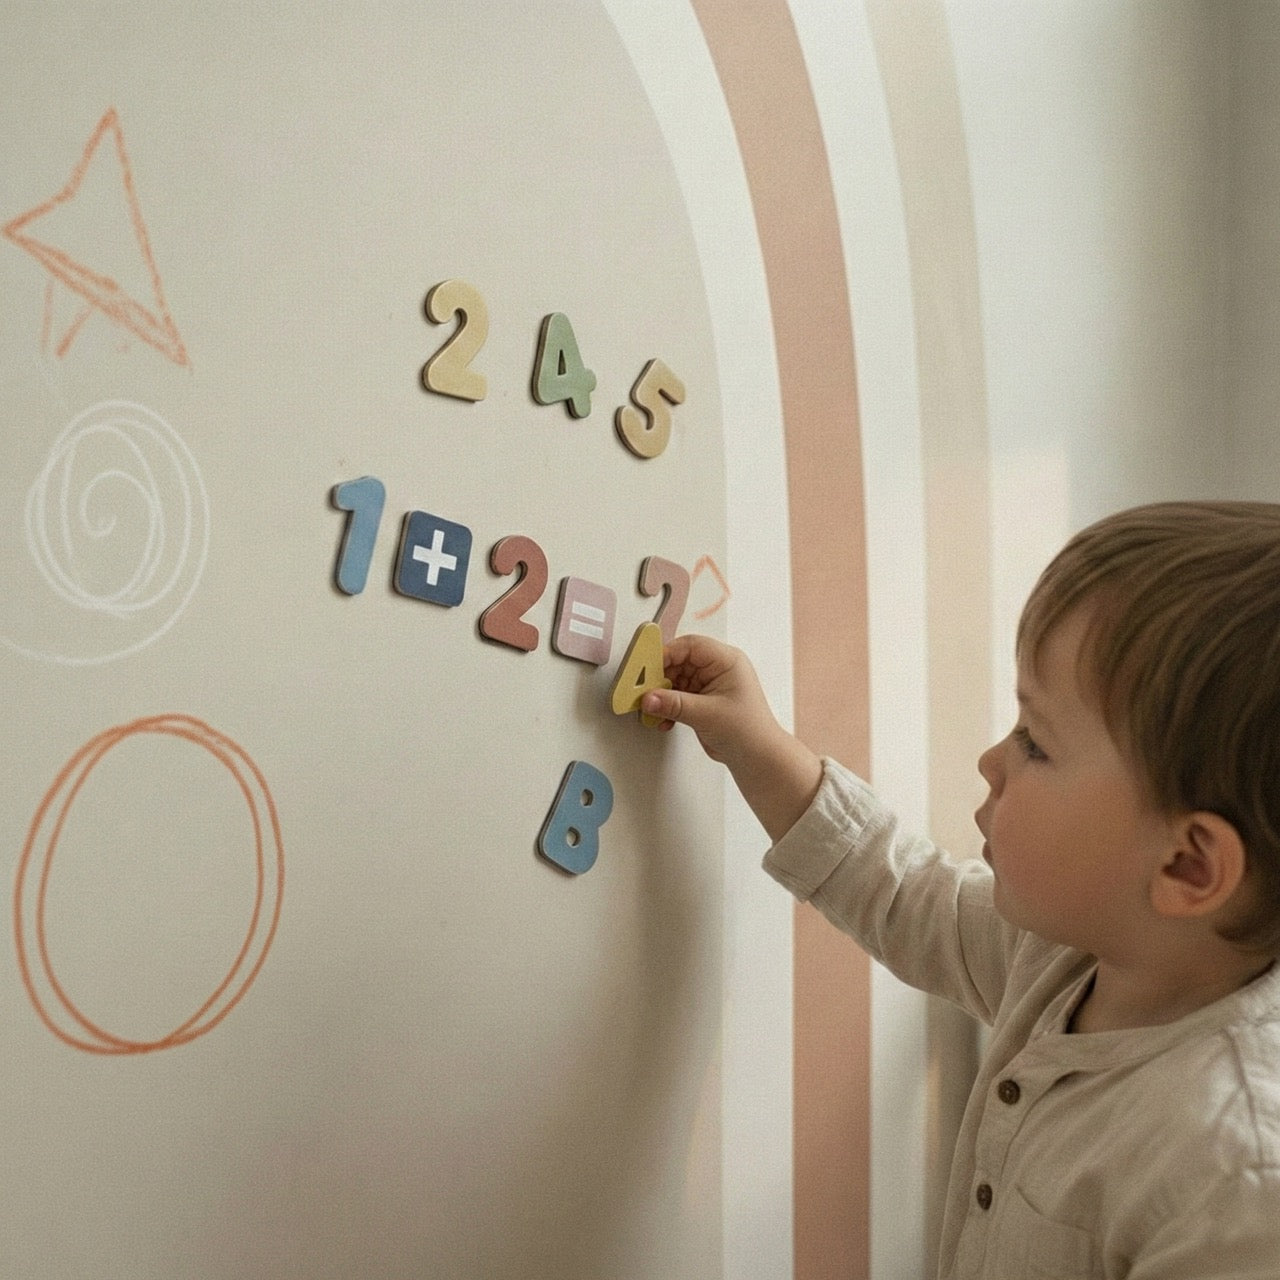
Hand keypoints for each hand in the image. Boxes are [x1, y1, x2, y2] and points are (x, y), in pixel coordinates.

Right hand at [641, 634, 822, 840]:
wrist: (758, 759)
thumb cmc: (748, 731)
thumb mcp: (707, 714)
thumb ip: (674, 704)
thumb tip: (648, 698)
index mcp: (726, 660)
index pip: (690, 646)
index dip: (666, 654)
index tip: (646, 668)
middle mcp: (718, 669)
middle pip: (680, 662)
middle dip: (661, 678)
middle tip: (645, 692)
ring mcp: (710, 685)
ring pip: (676, 680)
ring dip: (663, 696)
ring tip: (654, 711)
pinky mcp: (703, 701)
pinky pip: (678, 696)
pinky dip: (669, 707)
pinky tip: (664, 721)